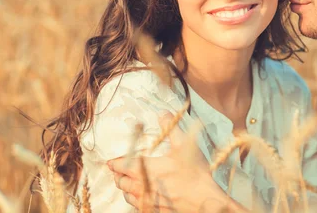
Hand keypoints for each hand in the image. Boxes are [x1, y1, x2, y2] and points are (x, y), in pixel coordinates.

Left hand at [107, 113, 247, 212]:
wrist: (205, 200)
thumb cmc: (194, 173)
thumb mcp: (183, 145)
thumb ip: (170, 127)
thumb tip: (162, 113)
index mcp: (144, 169)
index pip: (121, 166)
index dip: (114, 163)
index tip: (111, 161)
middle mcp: (142, 187)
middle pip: (120, 182)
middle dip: (118, 175)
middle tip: (118, 171)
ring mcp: (147, 202)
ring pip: (127, 195)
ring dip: (125, 189)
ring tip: (127, 184)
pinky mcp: (153, 211)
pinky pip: (137, 207)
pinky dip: (135, 200)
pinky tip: (141, 197)